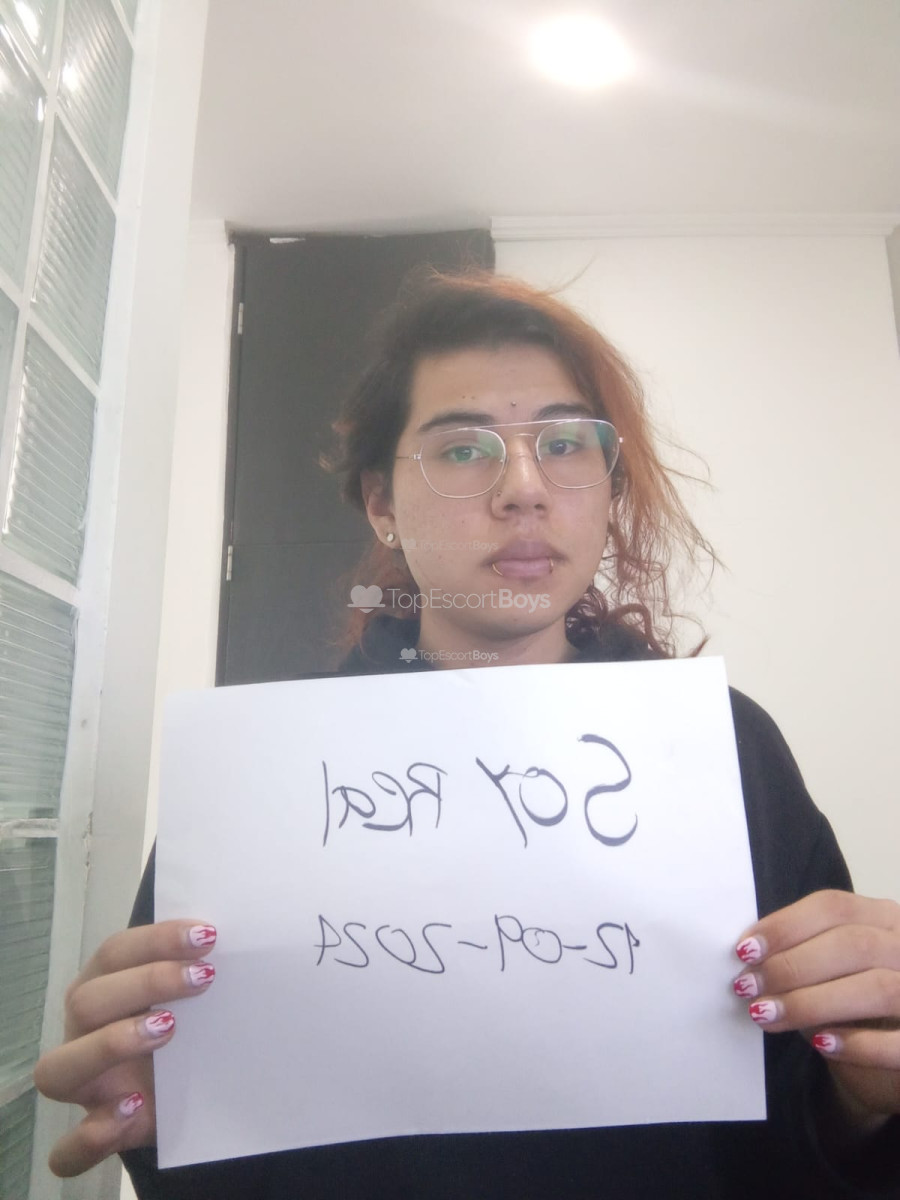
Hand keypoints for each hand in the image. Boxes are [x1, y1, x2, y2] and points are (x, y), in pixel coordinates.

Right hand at [33, 920, 216, 1176]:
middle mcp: (81, 1032)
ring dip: (110, 1045)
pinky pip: (68, 1148)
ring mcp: (81, 1086)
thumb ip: (198, 972)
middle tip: (203, 977)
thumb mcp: (192, 1000)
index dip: (156, 939)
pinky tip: (134, 1109)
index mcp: (102, 986)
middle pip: (86, 1001)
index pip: (115, 953)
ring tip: (168, 1029)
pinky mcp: (95, 1133)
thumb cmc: (186, 1030)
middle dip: (146, 982)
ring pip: (58, 1068)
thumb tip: (233, 942)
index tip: (207, 935)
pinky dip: (92, 1134)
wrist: (188, 1093)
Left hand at [732, 890, 899, 1134]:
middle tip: (746, 988)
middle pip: (853, 944)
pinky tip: (820, 1044)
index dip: (785, 926)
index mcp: (884, 918)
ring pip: (877, 987)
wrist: (894, 1058)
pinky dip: (859, 1043)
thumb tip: (747, 957)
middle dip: (792, 966)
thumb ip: (801, 956)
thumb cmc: (854, 1007)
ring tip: (766, 1015)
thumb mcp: (830, 971)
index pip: (834, 907)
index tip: (744, 950)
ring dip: (813, 1002)